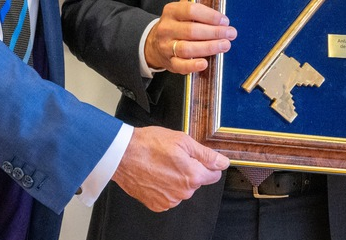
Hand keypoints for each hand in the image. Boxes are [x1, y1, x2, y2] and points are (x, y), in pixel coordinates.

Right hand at [111, 125, 229, 211]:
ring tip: (161, 165)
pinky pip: (169, 197)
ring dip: (176, 180)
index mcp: (193, 176)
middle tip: (174, 157)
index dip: (206, 164)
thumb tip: (222, 162)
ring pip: (182, 190)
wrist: (122, 155)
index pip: (214, 175)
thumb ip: (206, 154)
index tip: (195, 158)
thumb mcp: (182, 141)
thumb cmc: (148, 144)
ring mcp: (169, 200)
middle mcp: (183, 192)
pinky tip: (155, 175)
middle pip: (196, 182)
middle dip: (189, 170)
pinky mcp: (157, 205)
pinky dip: (164, 188)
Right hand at [144, 0, 237, 73]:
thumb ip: (195, 0)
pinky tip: (205, 63)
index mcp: (171, 11)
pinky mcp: (169, 62)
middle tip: (230, 33)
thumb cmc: (176, 24)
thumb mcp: (181, 8)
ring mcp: (166, 46)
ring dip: (209, 48)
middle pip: (191, 30)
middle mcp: (167, 28)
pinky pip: (180, 65)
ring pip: (187, 48)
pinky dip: (193, 65)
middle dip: (214, 32)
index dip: (210, 15)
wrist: (155, 43)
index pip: (191, 10)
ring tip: (224, 45)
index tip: (224, 20)